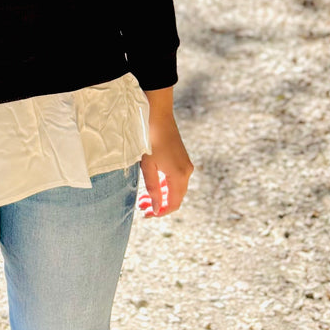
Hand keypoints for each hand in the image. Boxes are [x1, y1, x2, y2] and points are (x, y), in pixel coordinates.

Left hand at [139, 87, 192, 217]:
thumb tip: (157, 209)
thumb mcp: (148, 166)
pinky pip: (176, 179)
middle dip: (160, 205)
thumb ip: (152, 189)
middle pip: (176, 198)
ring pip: (176, 189)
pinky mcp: (182, 159)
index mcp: (179, 176)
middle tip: (142, 207)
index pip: (173, 203)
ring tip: (144, 198)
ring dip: (162, 196)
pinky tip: (152, 186)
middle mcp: (187, 172)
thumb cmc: (150, 140)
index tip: (146, 214)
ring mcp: (186, 165)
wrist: (158, 116)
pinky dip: (165, 186)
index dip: (160, 212)